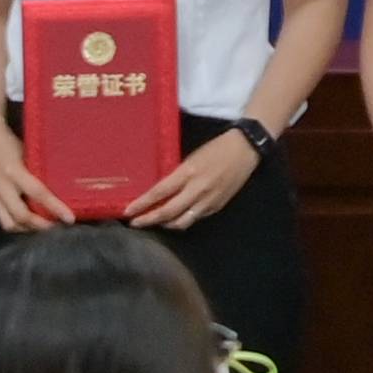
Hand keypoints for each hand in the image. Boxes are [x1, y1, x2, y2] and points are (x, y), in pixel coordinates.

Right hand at [0, 131, 78, 234]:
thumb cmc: (12, 143)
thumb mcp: (28, 152)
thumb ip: (39, 170)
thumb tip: (64, 186)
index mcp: (13, 170)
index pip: (38, 193)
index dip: (55, 207)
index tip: (70, 218)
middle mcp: (1, 186)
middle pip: (21, 215)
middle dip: (41, 225)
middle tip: (58, 225)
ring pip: (9, 223)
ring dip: (28, 228)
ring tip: (44, 226)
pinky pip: (4, 219)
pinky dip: (19, 224)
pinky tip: (31, 222)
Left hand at [124, 131, 260, 233]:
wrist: (245, 150)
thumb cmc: (216, 149)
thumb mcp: (192, 158)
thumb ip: (177, 176)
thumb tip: (160, 192)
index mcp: (188, 173)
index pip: (159, 193)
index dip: (142, 204)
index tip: (128, 212)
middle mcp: (197, 190)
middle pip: (168, 212)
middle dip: (149, 220)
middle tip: (134, 223)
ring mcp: (208, 201)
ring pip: (181, 222)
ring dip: (164, 224)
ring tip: (154, 222)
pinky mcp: (216, 207)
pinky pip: (195, 219)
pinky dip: (182, 221)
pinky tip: (175, 219)